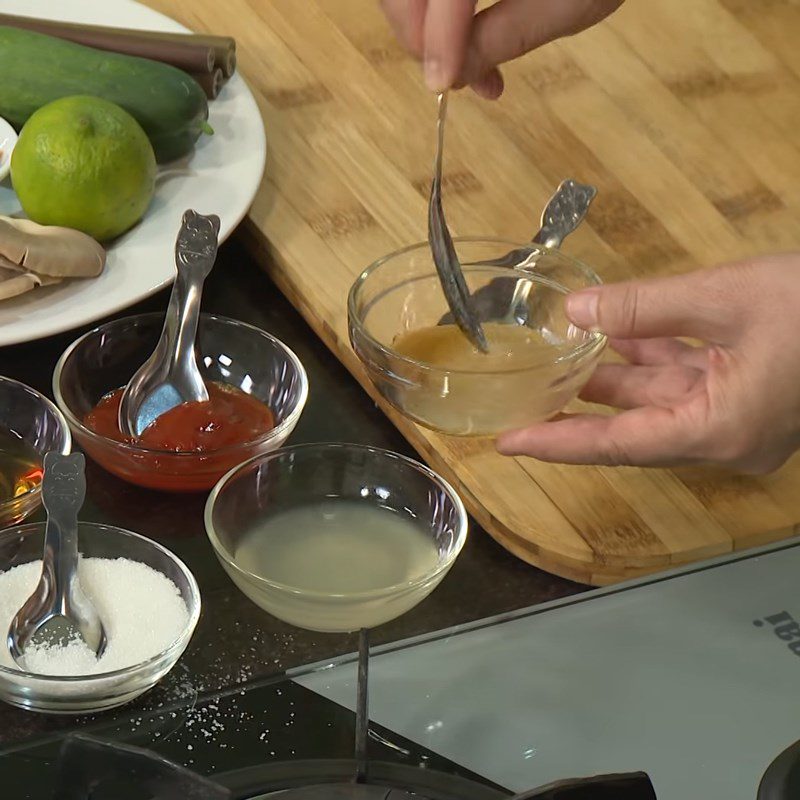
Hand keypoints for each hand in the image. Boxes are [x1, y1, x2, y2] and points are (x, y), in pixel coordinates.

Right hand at [380, 0, 623, 98]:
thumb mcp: (568, 2)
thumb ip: (504, 36)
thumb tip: (450, 78)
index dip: (436, 39)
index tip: (444, 85)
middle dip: (418, 36)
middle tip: (454, 77)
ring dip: (423, 29)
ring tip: (466, 65)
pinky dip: (433, 13)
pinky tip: (461, 39)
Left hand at [496, 254, 799, 473]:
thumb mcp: (727, 297)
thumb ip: (646, 306)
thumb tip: (578, 310)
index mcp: (718, 431)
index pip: (616, 446)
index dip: (557, 444)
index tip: (508, 444)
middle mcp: (726, 437)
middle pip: (634, 426)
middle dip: (579, 406)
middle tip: (522, 396)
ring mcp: (743, 418)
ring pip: (661, 399)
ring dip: (615, 376)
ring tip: (559, 357)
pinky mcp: (755, 395)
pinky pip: (691, 381)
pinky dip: (655, 358)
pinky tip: (619, 335)